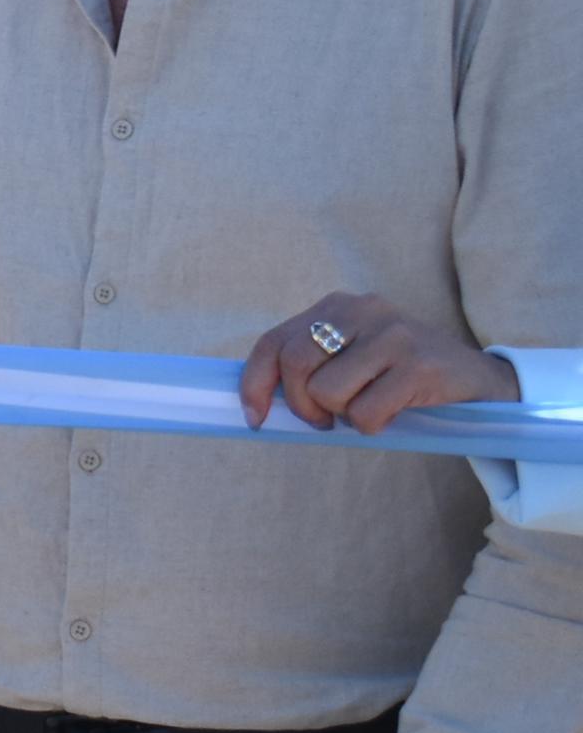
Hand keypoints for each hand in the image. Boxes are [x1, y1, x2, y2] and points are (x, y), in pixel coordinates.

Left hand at [240, 292, 518, 434]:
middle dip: (301, 405)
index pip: (274, 342)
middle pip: (295, 365)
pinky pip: (365, 412)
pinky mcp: (418, 366)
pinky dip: (371, 426)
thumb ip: (310, 365)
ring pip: (327, 392)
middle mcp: (363, 311)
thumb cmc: (399, 373)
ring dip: (341, 416)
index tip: (255, 417)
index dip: (255, 383)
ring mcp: (393, 335)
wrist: (478, 379)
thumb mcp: (351, 355)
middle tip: (323, 420)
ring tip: (366, 408)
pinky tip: (392, 414)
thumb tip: (256, 403)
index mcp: (337, 306)